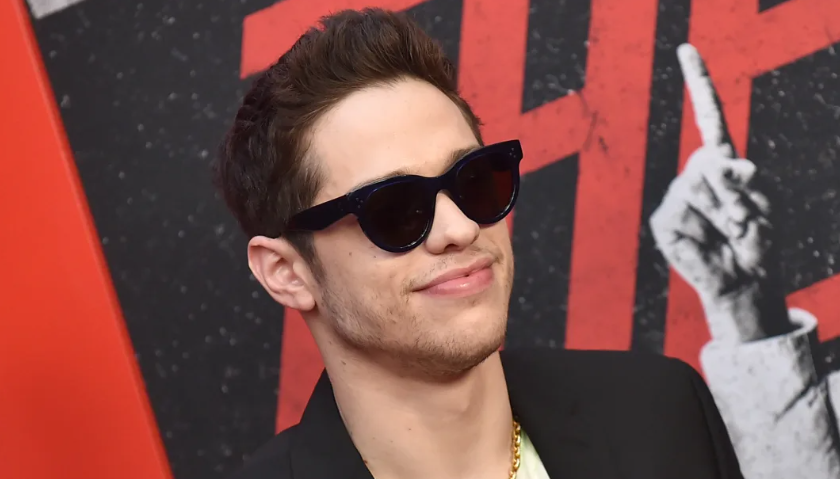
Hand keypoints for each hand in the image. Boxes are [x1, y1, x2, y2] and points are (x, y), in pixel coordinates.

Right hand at [650, 44, 792, 342]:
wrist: (744, 281)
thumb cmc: (760, 240)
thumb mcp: (766, 202)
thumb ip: (745, 178)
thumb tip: (719, 162)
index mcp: (721, 164)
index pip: (709, 117)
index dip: (698, 84)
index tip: (685, 49)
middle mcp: (694, 175)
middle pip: (706, 160)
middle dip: (731, 188)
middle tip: (744, 218)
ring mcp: (676, 198)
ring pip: (695, 187)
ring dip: (723, 212)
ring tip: (731, 233)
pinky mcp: (664, 221)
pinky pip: (681, 211)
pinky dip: (704, 227)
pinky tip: (710, 241)